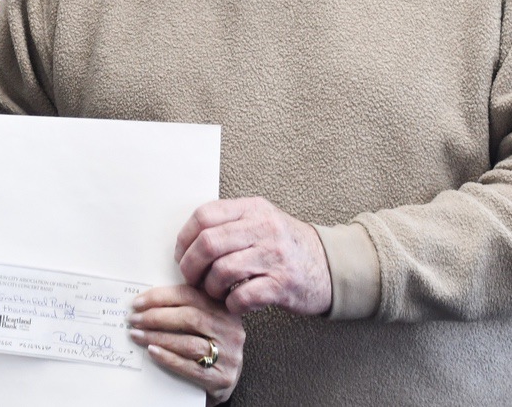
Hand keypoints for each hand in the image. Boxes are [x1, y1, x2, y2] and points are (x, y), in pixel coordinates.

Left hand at [128, 283, 243, 405]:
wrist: (225, 378)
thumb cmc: (209, 342)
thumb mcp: (205, 318)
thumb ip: (185, 305)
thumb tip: (147, 299)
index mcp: (223, 308)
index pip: (189, 295)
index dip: (160, 297)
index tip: (138, 302)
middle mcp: (230, 329)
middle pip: (188, 317)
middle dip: (156, 317)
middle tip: (134, 320)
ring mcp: (228, 355)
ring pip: (188, 342)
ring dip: (158, 337)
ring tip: (137, 335)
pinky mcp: (221, 377)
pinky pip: (190, 366)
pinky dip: (168, 358)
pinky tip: (152, 352)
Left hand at [176, 197, 332, 316]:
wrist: (330, 266)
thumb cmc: (286, 245)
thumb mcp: (261, 220)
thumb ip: (230, 222)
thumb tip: (187, 240)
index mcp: (253, 208)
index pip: (205, 215)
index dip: (185, 238)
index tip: (181, 254)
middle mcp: (264, 228)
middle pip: (208, 243)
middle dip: (191, 266)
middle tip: (192, 278)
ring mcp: (274, 256)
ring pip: (221, 271)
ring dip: (210, 287)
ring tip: (215, 291)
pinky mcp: (283, 284)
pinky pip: (242, 296)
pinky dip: (231, 304)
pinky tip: (235, 302)